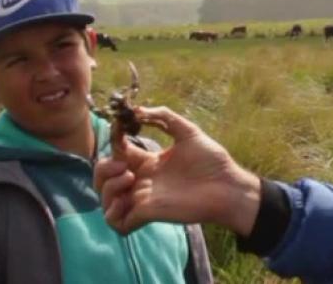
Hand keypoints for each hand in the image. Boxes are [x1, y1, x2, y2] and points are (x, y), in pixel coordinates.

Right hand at [94, 106, 261, 234]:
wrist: (229, 186)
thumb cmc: (213, 161)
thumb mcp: (188, 131)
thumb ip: (164, 116)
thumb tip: (138, 110)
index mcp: (150, 162)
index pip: (117, 153)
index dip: (113, 142)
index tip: (120, 130)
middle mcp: (143, 181)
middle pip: (104, 177)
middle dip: (103, 168)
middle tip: (122, 164)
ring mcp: (144, 199)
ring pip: (106, 200)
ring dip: (107, 188)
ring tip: (128, 179)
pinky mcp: (148, 215)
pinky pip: (117, 223)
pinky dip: (112, 214)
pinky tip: (124, 202)